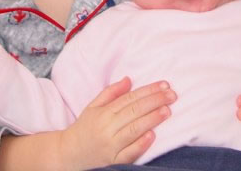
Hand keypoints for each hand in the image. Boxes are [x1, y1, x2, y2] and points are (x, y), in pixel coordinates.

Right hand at [61, 77, 176, 169]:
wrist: (68, 154)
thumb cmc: (85, 128)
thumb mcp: (93, 107)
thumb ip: (111, 92)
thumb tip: (129, 80)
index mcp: (103, 113)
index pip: (130, 98)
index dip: (148, 90)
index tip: (164, 84)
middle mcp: (107, 128)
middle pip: (134, 111)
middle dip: (155, 101)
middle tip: (172, 94)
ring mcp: (110, 146)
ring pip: (133, 130)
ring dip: (152, 119)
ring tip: (167, 110)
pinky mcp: (113, 161)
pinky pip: (128, 153)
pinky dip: (140, 144)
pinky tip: (153, 135)